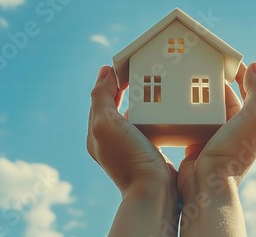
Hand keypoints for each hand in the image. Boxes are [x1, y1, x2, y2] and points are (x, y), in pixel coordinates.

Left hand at [87, 65, 178, 235]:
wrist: (153, 190)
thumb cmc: (129, 158)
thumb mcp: (107, 124)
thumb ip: (101, 97)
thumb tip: (104, 72)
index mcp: (96, 131)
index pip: (100, 97)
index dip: (110, 79)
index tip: (124, 66)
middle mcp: (109, 138)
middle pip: (114, 104)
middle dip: (123, 87)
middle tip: (138, 73)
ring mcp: (127, 145)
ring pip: (130, 113)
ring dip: (137, 99)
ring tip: (150, 86)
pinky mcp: (145, 149)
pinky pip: (144, 124)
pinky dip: (149, 112)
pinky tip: (159, 108)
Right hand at [177, 61, 255, 235]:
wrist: (207, 186)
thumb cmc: (232, 154)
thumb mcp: (254, 119)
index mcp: (247, 119)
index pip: (241, 87)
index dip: (232, 71)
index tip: (218, 55)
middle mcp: (231, 127)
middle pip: (219, 95)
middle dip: (209, 80)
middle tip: (193, 64)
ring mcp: (212, 135)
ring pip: (202, 106)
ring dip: (194, 94)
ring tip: (179, 79)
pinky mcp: (194, 141)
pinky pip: (188, 119)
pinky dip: (183, 110)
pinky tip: (172, 102)